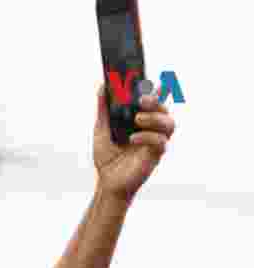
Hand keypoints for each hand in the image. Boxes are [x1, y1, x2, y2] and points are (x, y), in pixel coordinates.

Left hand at [93, 87, 174, 201]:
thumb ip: (104, 110)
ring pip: (168, 123)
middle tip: (141, 99)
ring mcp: (155, 142)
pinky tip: (133, 138)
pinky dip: (147, 137)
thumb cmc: (107, 157)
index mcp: (142, 120)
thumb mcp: (102, 130)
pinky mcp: (155, 156)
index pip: (153, 100)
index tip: (146, 80)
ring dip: (154, 118)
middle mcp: (152, 129)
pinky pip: (160, 142)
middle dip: (156, 100)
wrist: (107, 182)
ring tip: (138, 118)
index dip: (155, 89)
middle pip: (164, 109)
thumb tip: (102, 86)